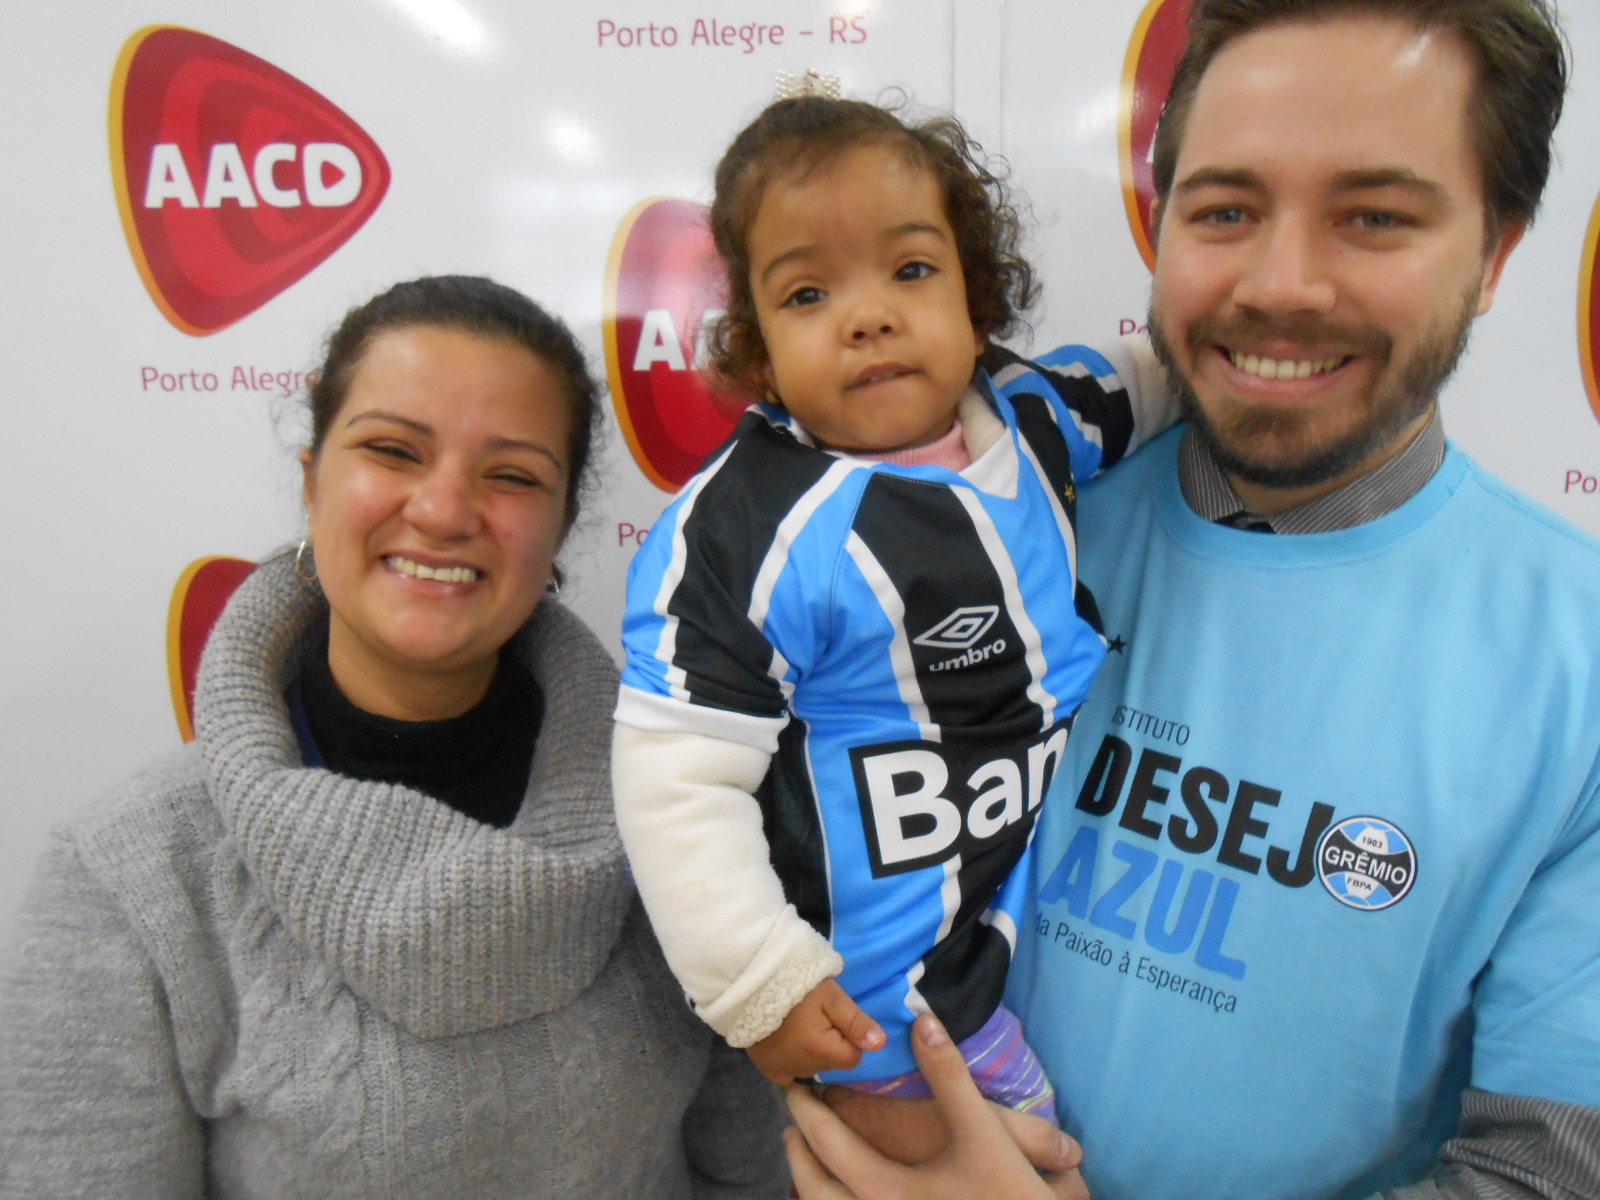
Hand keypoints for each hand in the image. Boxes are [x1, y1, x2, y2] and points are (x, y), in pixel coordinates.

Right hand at [746, 978, 885, 1085]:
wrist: (753, 983)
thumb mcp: (832, 997)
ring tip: (799, 1026)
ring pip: (813, 1068)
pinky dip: (793, 1060)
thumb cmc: (797, 986)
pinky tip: (787, 1042)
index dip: (848, 1039)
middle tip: (815, 1019)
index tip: (834, 1020)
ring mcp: (782, 1073)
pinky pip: (792, 1074)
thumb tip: (881, 1044)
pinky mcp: (769, 1071)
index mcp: (820, 1050)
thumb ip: (856, 1022)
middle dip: (830, 1045)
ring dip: (812, 1053)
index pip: (853, 1058)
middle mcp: (801, 1069)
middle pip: (832, 1064)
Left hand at [784, 1013, 1087, 1198]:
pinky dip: (840, 1199)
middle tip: (793, 1123)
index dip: (805, 1111)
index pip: (826, 1143)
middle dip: (799, 1151)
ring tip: (813, 1156)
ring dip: (814, 1181)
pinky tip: (851, 1188)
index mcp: (881, 1189)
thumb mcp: (982, 1130)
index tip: (792, 1086)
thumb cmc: (1005, 1190)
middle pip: (814, 1187)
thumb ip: (949, 1074)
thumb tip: (924, 1021)